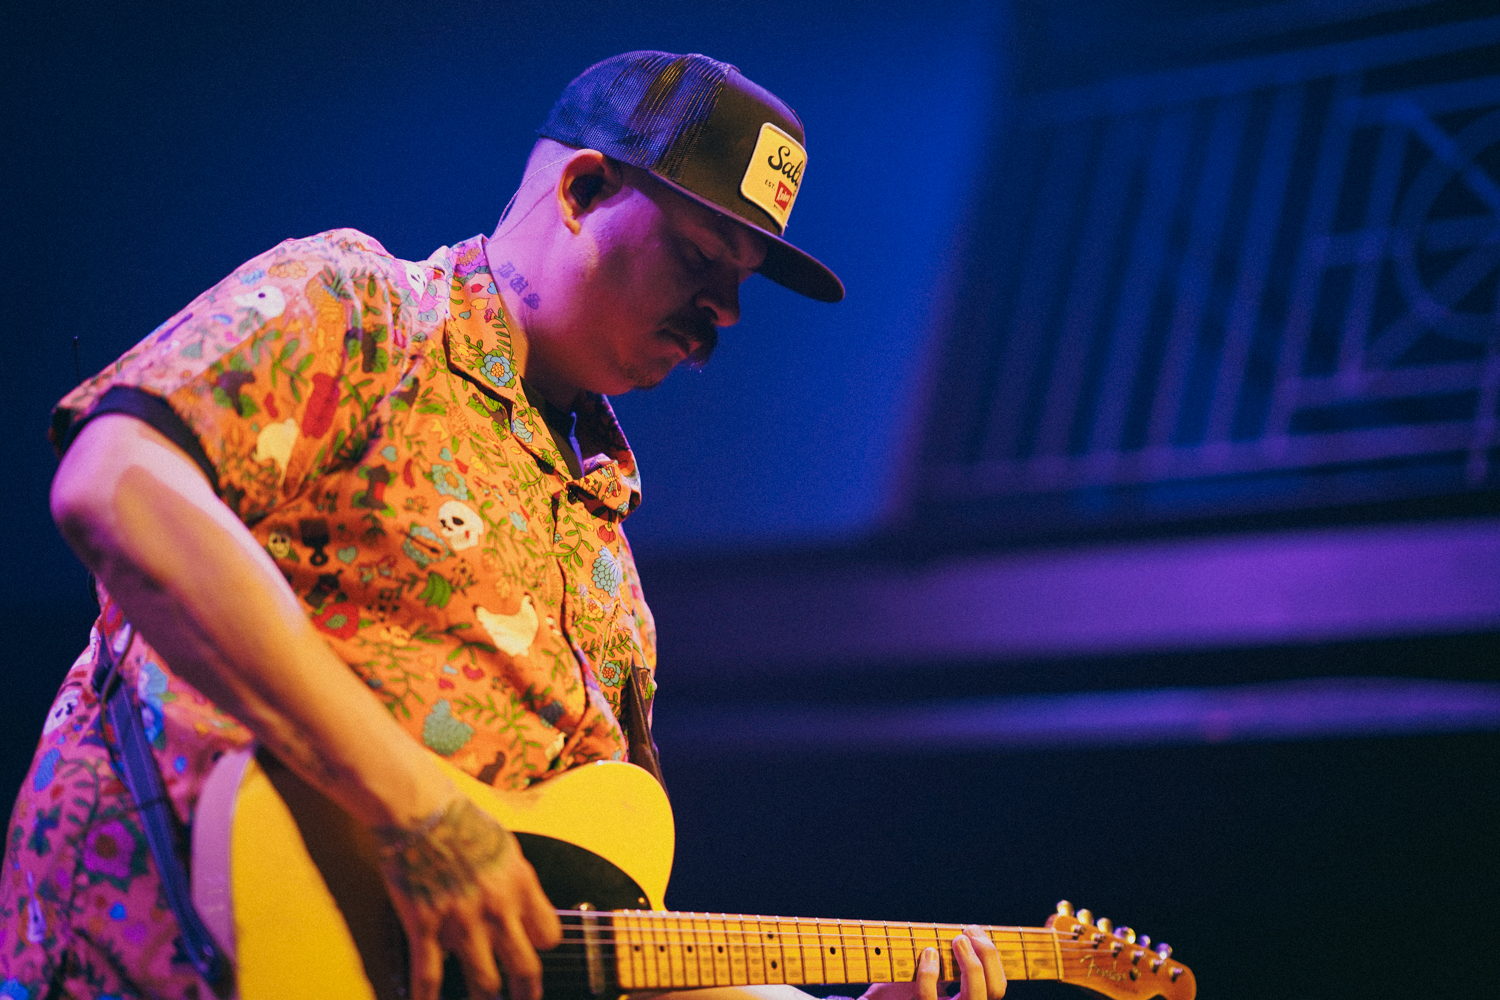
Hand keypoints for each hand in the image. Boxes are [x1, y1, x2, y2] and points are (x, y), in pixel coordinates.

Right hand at [375, 796, 562, 999]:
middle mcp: (498, 907)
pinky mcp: (426, 925)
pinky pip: (428, 975)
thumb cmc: (461, 819)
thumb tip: (520, 901)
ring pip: (484, 982)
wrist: (421, 809)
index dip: (542, 945)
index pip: (550, 934)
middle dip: (527, 993)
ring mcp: (463, 920)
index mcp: (521, 884)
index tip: (534, 949)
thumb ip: (515, 878)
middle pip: (526, 968)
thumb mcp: (505, 843)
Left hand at [862, 926, 1006, 999]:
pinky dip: (930, 973)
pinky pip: (928, 997)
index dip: (994, 960)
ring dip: (970, 964)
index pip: (997, 988)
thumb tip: (964, 931)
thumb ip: (944, 960)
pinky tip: (927, 953)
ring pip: (974, 998)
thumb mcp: (924, 973)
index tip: (975, 932)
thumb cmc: (896, 987)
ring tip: (956, 940)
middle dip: (987, 956)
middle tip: (965, 933)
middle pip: (995, 992)